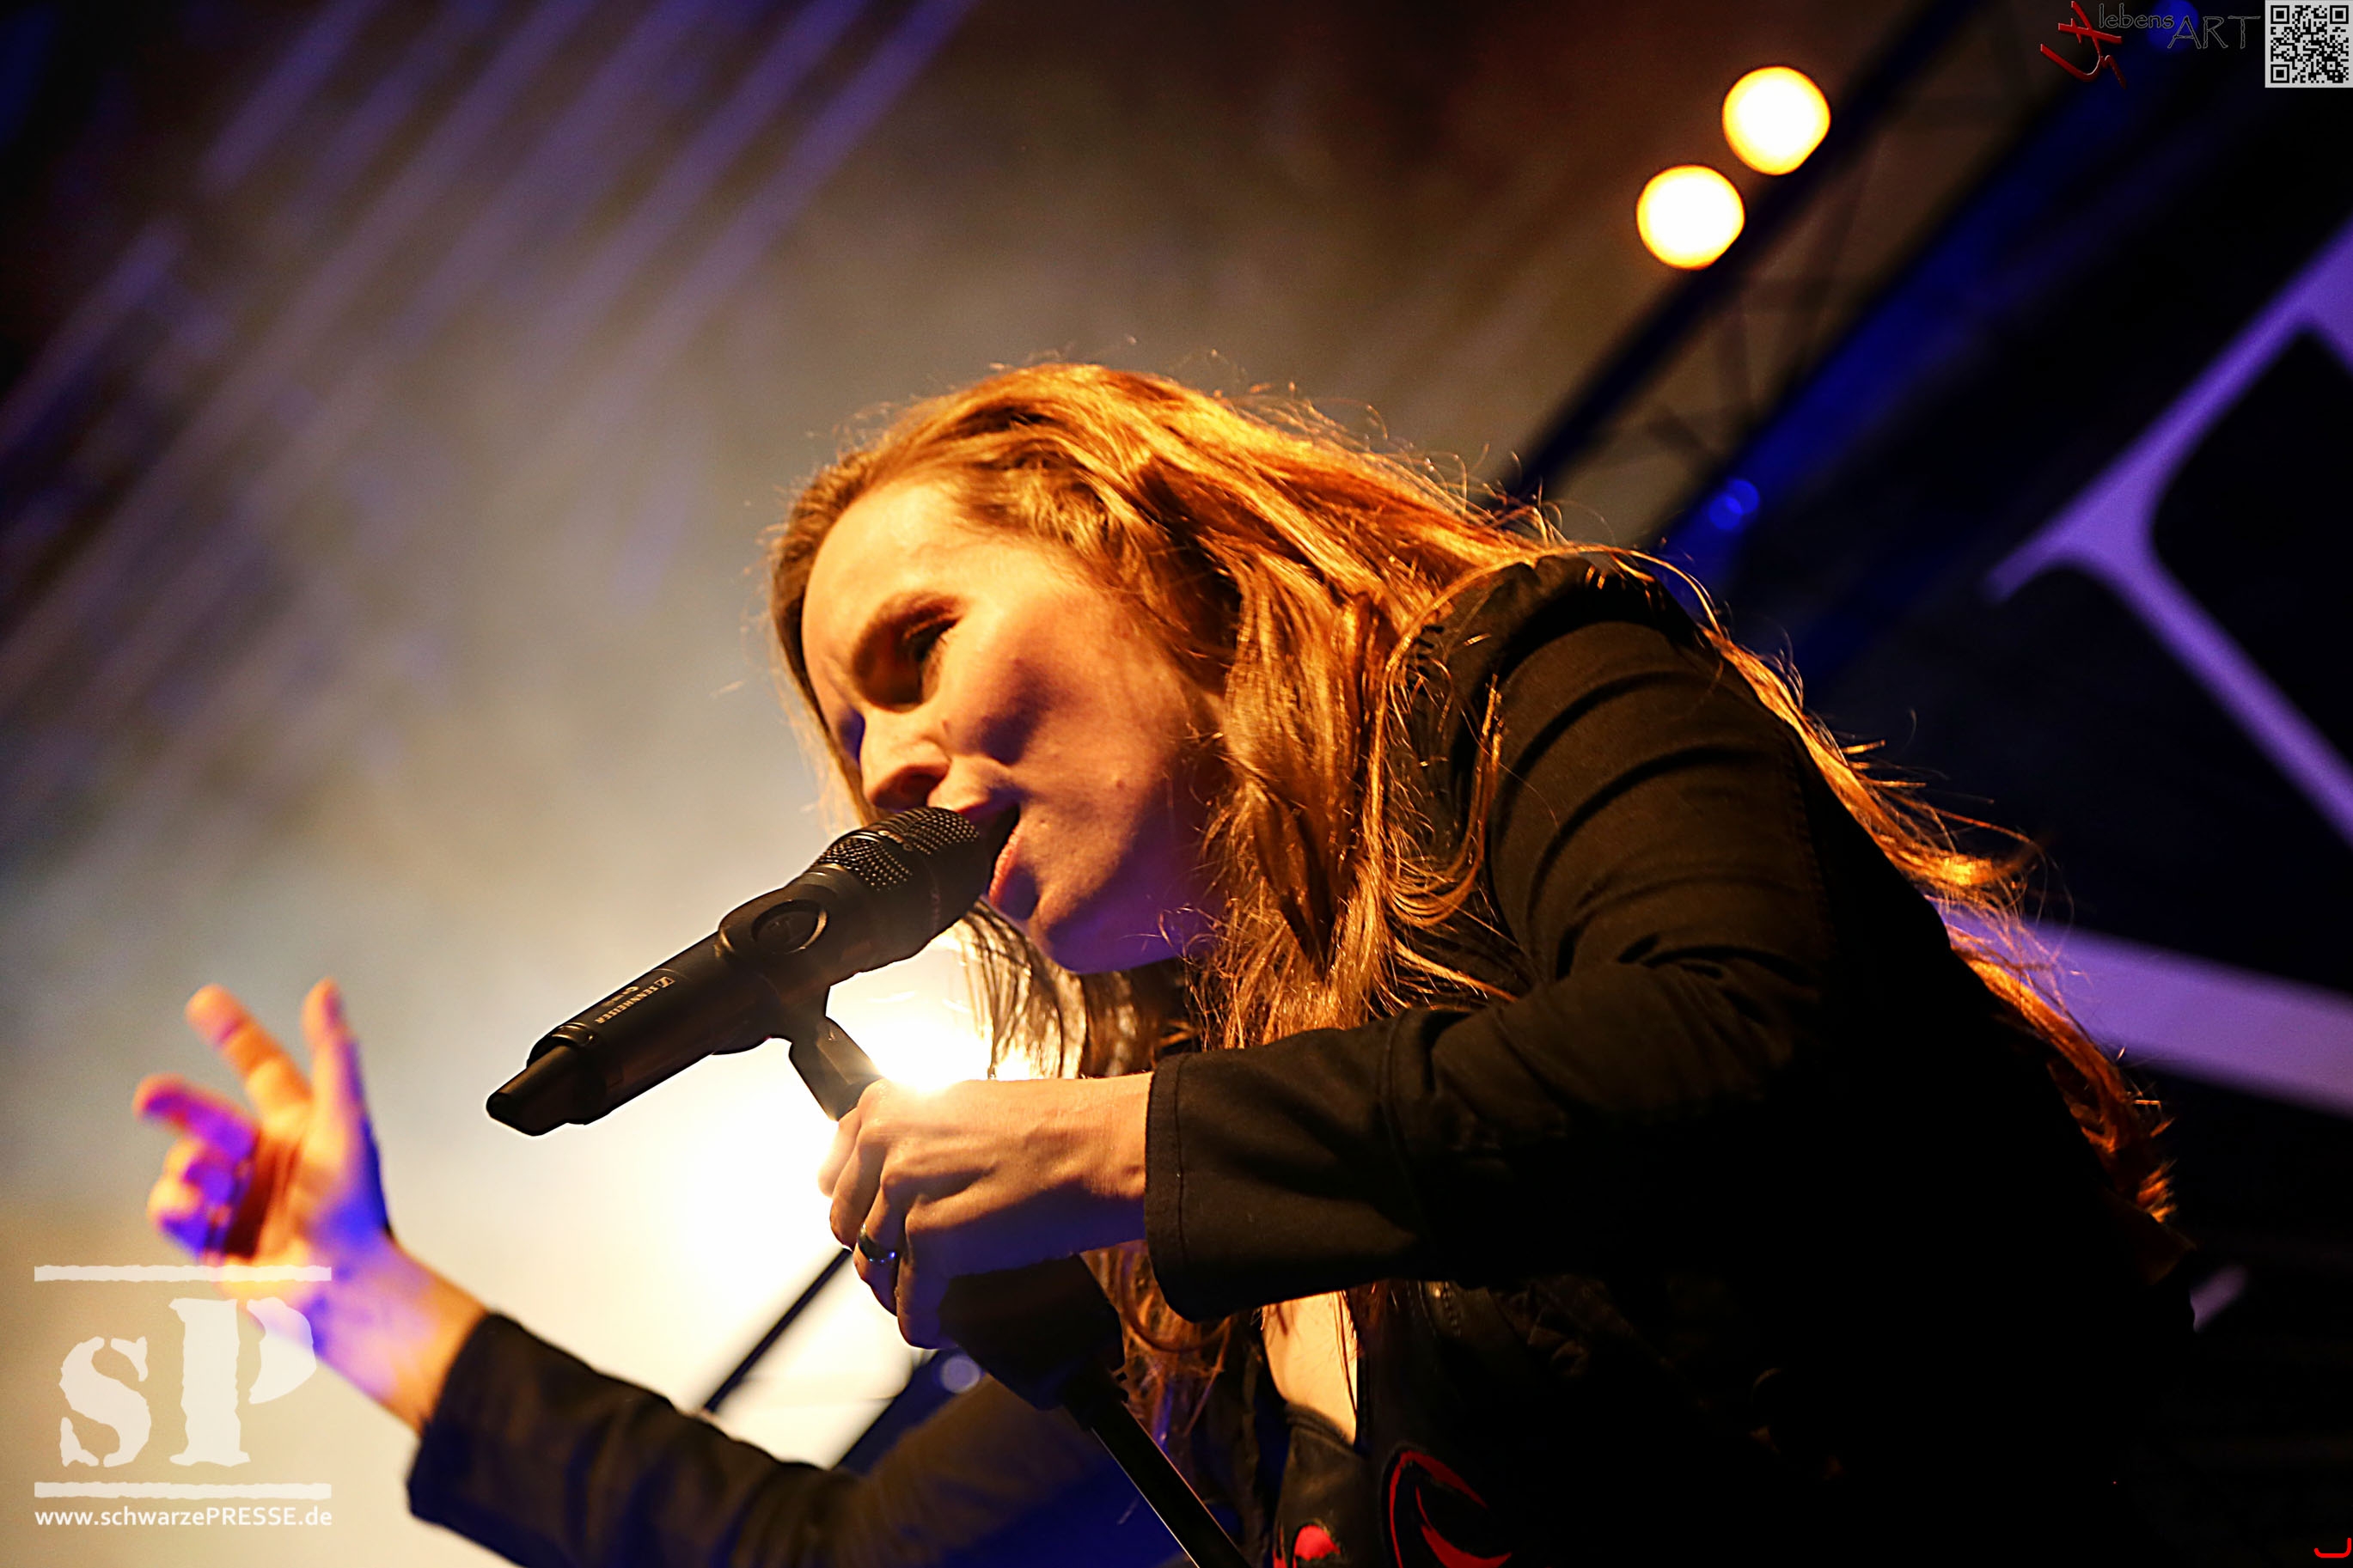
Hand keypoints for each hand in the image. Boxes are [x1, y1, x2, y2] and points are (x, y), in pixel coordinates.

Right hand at [135, 981, 482, 1429]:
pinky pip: (170, 1210)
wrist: (341, 1287)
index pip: (262, 1068)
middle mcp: (267, 1158)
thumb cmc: (354, 1205)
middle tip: (148, 1096)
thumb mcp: (345, 1123)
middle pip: (207, 1116)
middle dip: (177, 1104)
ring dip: (193, 1169)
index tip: (203, 1002)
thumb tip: (324, 989)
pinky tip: (192, 1211)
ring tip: (219, 1184)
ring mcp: (238, 1199)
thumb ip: (334, 1056)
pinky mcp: (213, 1240)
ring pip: (185, 1164)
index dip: (235, 1035)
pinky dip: (174, 1207)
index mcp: (300, 1126)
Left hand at [818, 1074, 1150, 1345]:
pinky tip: (942, 1327)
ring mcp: (905, 1192)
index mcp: (894, 1105)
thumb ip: (930, 1133)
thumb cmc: (1064, 1125)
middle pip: (849, 1224)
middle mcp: (888, 1144)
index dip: (853, 1202)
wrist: (1108, 1145)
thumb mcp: (975, 1107)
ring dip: (898, 1293)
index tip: (866, 1220)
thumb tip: (917, 1170)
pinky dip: (924, 1324)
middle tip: (907, 1267)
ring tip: (927, 1301)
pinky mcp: (933, 1241)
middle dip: (876, 1252)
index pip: (838, 1167)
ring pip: (875, 1268)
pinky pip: (911, 1304)